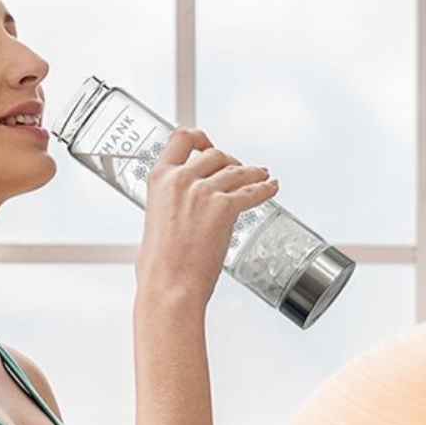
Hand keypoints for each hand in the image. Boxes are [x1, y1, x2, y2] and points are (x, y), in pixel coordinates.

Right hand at [135, 127, 279, 309]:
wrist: (169, 287)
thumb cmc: (159, 267)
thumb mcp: (153, 222)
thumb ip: (168, 205)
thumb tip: (178, 209)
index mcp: (160, 179)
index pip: (181, 139)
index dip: (199, 137)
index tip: (207, 142)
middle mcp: (182, 179)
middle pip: (214, 154)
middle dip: (229, 162)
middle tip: (238, 171)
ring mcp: (204, 192)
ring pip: (237, 170)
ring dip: (252, 173)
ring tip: (262, 176)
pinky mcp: (225, 208)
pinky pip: (252, 192)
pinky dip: (265, 188)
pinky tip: (271, 188)